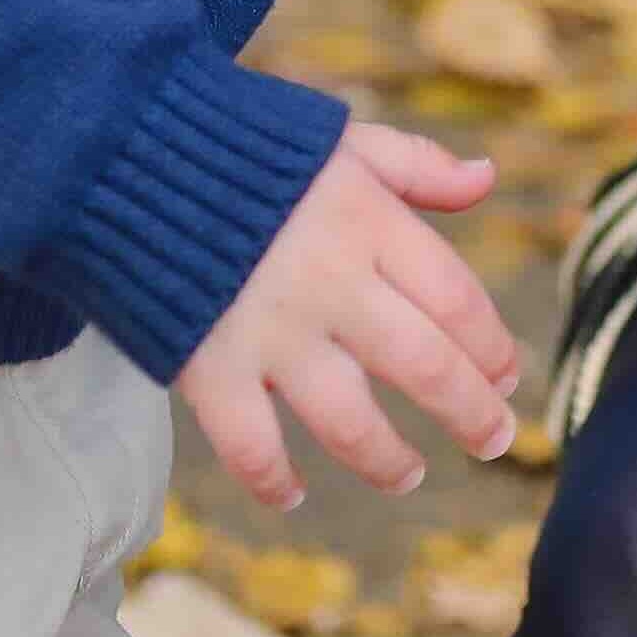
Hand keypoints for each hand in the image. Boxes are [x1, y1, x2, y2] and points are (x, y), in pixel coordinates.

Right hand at [176, 123, 521, 510]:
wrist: (127, 156)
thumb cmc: (248, 150)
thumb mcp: (341, 141)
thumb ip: (416, 165)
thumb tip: (485, 178)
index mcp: (368, 221)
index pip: (455, 298)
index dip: (490, 345)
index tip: (509, 375)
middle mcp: (332, 282)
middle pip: (424, 364)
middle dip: (471, 412)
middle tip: (496, 441)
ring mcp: (271, 332)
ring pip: (350, 419)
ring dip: (388, 458)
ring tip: (410, 473)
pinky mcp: (210, 367)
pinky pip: (251, 445)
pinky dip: (272, 481)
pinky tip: (291, 495)